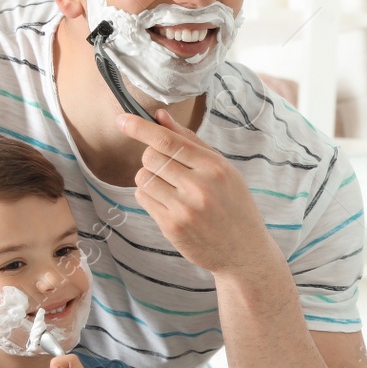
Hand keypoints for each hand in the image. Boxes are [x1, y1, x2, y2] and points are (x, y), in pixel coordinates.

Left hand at [117, 111, 274, 276]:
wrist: (244, 251)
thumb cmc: (234, 205)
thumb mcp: (223, 169)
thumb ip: (191, 141)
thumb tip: (159, 116)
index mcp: (215, 167)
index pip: (168, 140)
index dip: (140, 128)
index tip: (122, 120)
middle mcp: (199, 186)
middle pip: (151, 157)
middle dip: (152, 158)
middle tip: (168, 169)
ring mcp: (184, 208)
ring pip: (143, 177)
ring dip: (150, 178)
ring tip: (170, 188)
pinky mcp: (172, 226)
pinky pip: (143, 198)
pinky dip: (150, 196)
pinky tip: (168, 203)